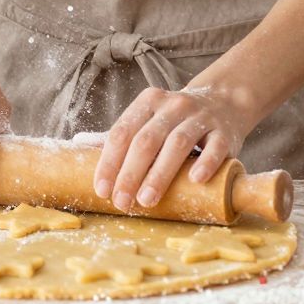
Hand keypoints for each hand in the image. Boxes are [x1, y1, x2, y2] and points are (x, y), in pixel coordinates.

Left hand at [96, 85, 248, 211]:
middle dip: (131, 173)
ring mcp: (201, 117)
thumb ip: (120, 133)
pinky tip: (195, 180)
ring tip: (147, 200)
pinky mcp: (225, 132)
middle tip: (122, 202)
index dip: (109, 162)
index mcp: (148, 102)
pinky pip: (216, 147)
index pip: (123, 132)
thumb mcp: (148, 117)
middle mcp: (173, 105)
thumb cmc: (177, 119)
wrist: (224, 102)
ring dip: (160, 174)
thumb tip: (79, 144)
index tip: (102, 190)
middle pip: (147, 140)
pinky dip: (206, 162)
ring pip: (178, 143)